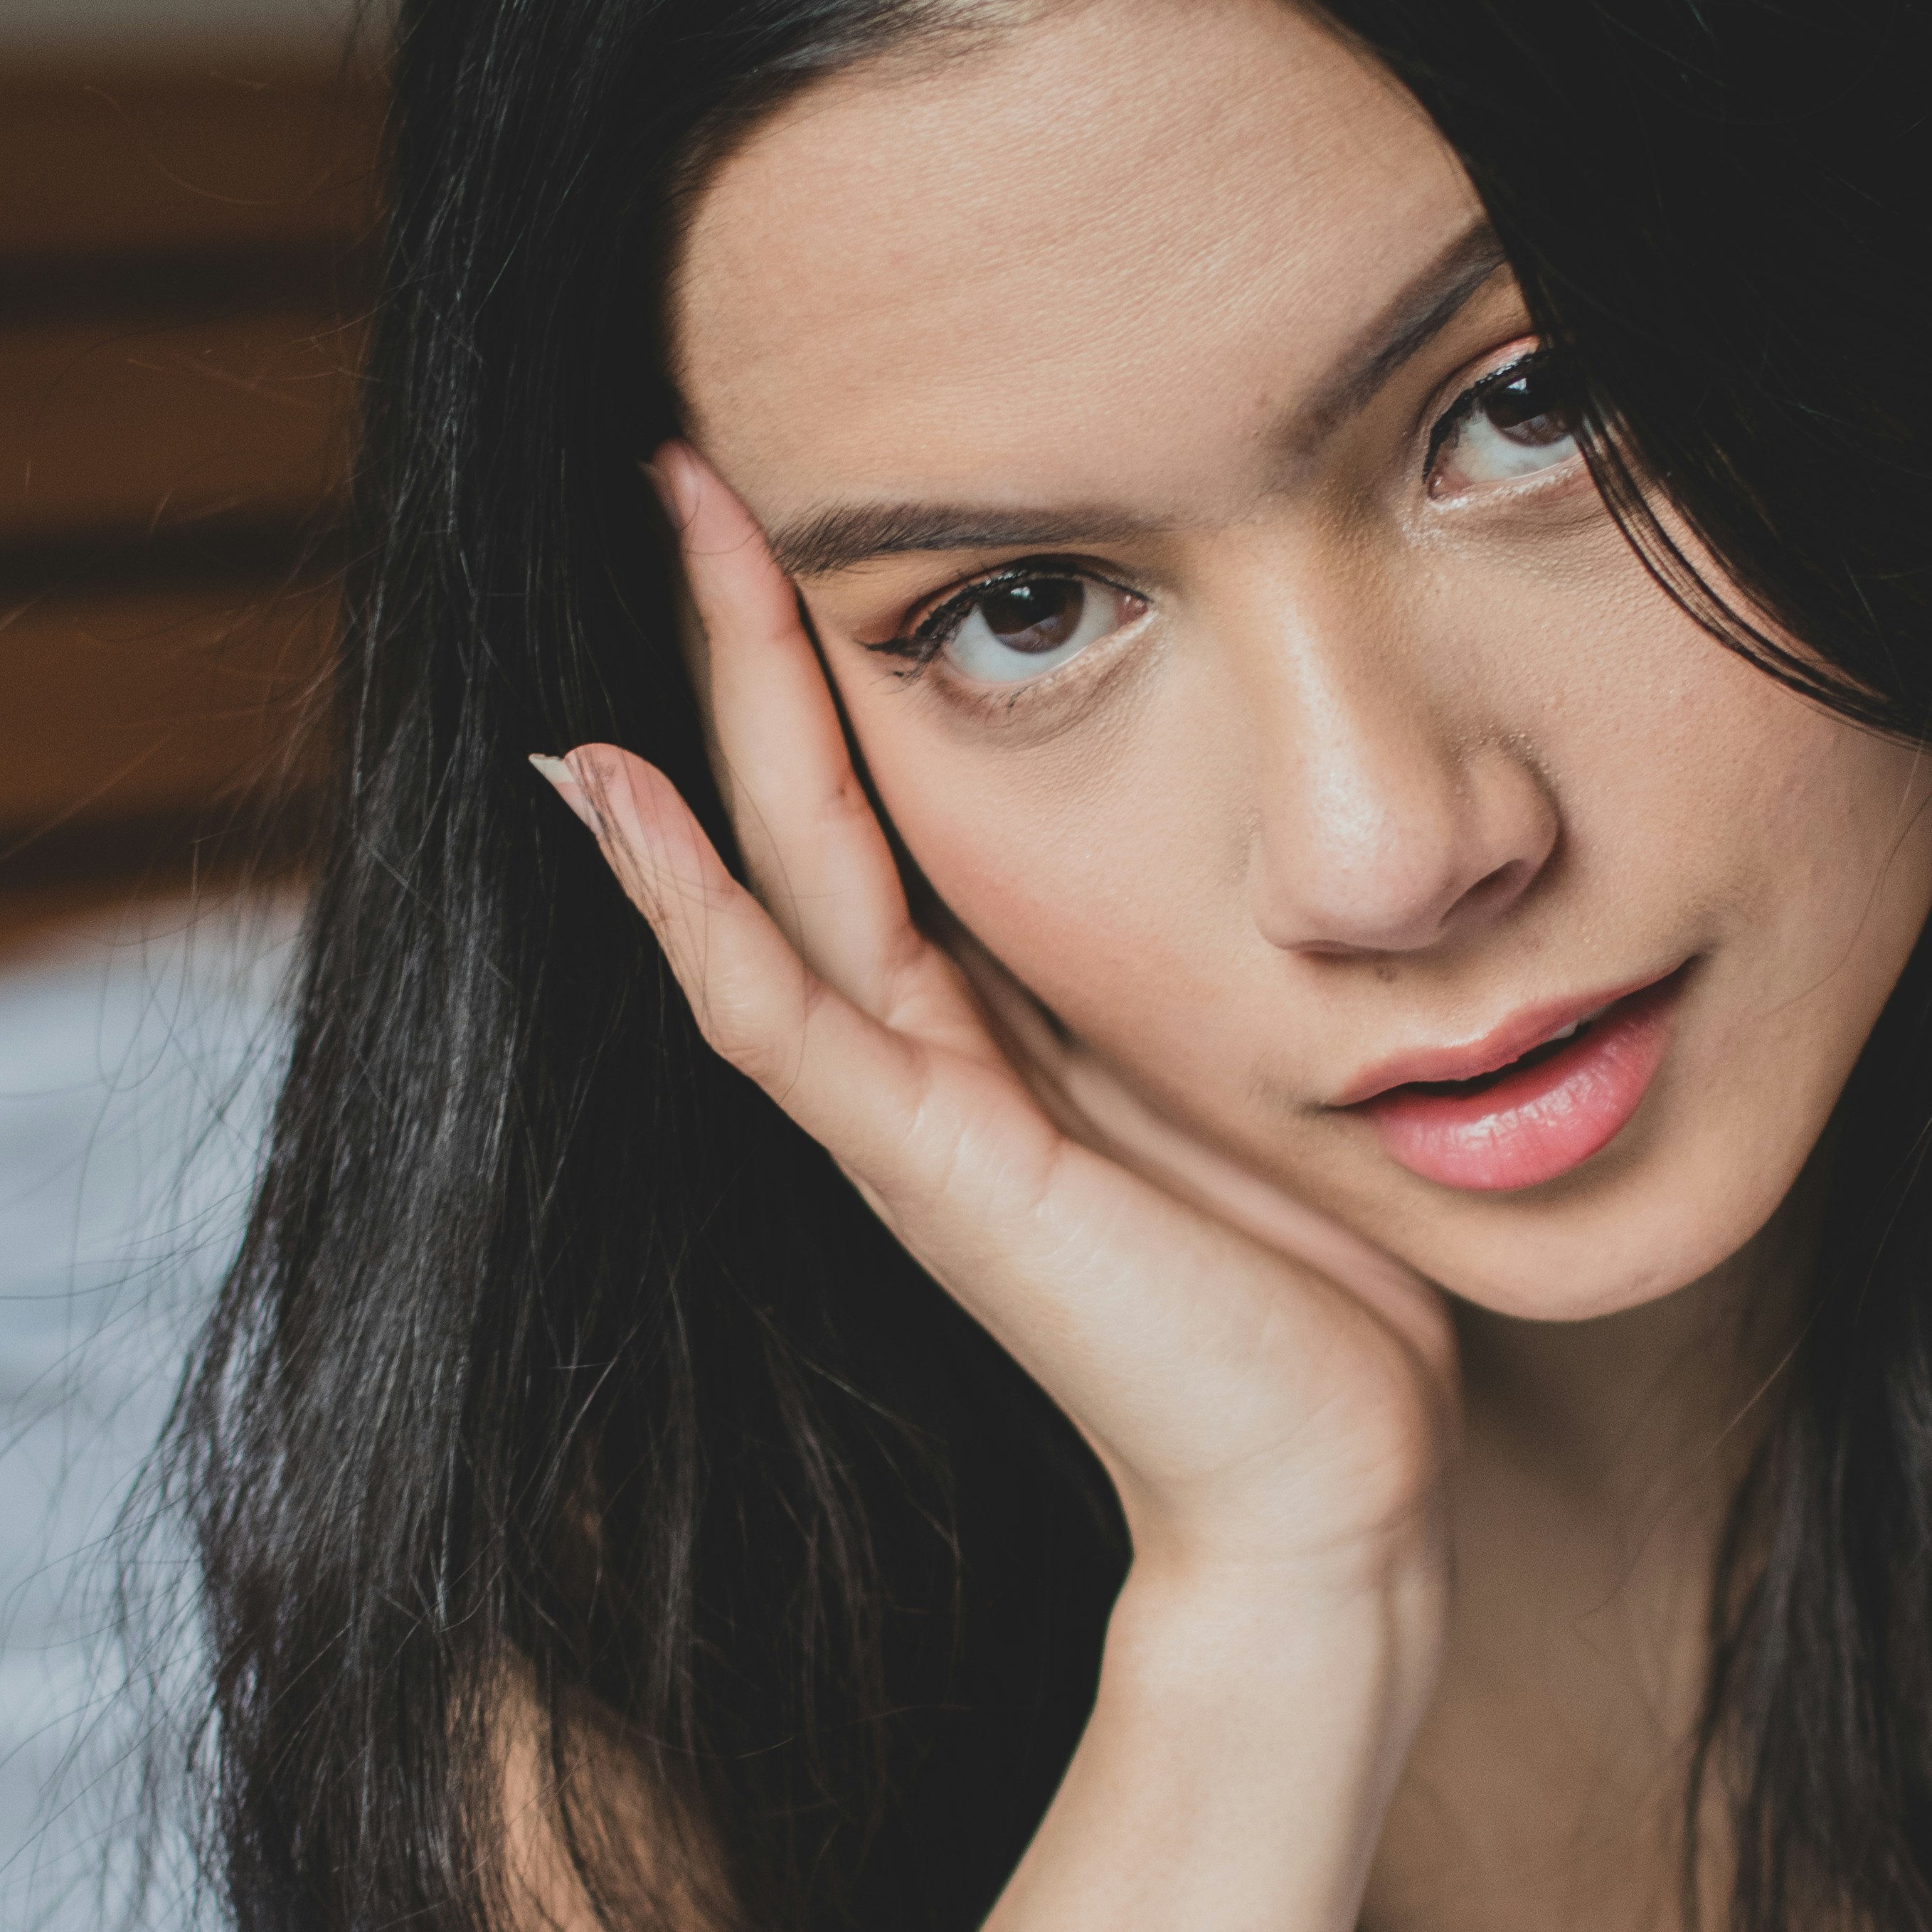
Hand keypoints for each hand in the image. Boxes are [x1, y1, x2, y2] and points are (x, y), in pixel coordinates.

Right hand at [535, 448, 1457, 1630]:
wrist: (1324, 1488)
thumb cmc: (1310, 1296)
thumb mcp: (1248, 1073)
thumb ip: (1196, 974)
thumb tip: (1254, 845)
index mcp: (999, 1027)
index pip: (885, 806)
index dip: (836, 655)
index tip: (813, 500)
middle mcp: (927, 1057)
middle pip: (806, 797)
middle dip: (754, 619)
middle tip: (692, 443)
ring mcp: (908, 1115)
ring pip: (780, 862)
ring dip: (717, 686)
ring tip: (668, 515)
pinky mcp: (932, 1173)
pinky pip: (778, 1010)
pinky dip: (683, 897)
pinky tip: (607, 783)